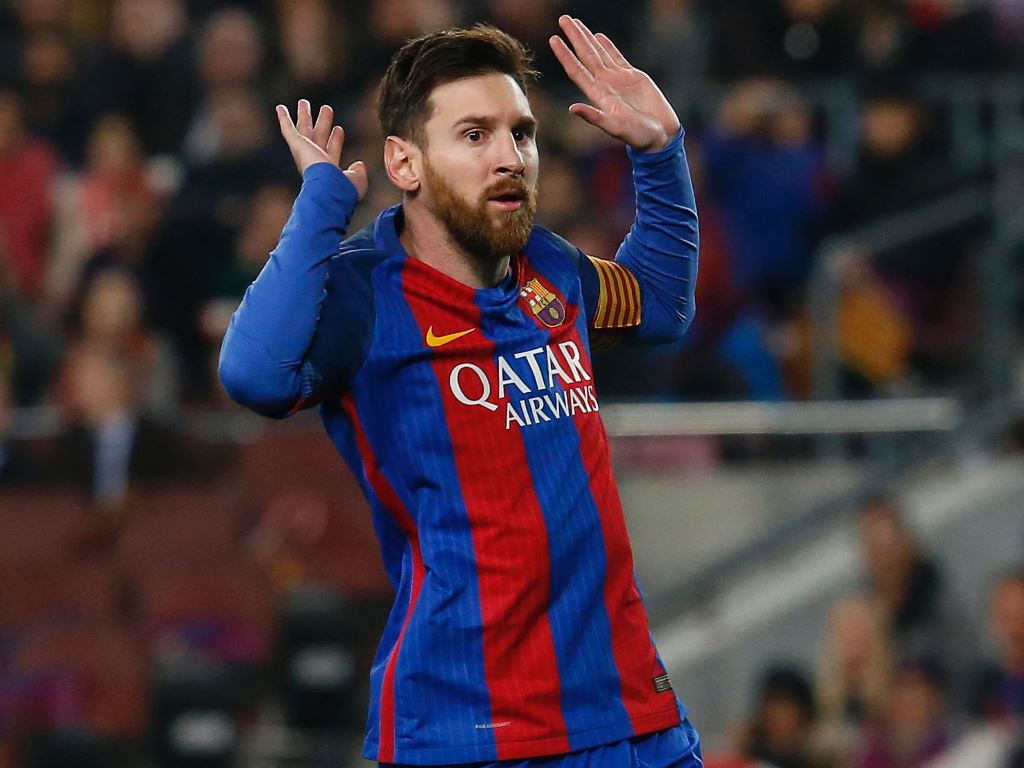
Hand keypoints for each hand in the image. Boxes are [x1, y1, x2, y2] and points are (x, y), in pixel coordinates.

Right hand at [275, 100, 367, 199]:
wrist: (329, 189)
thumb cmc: (343, 190)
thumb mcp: (357, 181)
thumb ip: (358, 172)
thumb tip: (358, 164)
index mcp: (329, 169)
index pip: (332, 150)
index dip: (335, 140)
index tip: (339, 129)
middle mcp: (315, 160)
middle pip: (319, 137)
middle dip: (322, 123)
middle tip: (326, 108)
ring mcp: (305, 153)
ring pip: (304, 129)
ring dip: (304, 116)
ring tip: (304, 102)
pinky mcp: (297, 146)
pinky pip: (288, 130)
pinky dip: (284, 118)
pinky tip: (280, 107)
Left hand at [549, 16, 679, 152]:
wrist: (660, 136)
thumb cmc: (638, 136)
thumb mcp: (615, 127)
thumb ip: (594, 117)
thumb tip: (571, 109)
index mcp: (598, 95)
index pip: (577, 70)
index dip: (565, 55)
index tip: (553, 39)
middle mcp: (605, 85)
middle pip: (585, 56)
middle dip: (574, 37)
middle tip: (563, 19)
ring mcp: (618, 80)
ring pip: (599, 53)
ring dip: (587, 38)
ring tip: (576, 23)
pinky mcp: (633, 77)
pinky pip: (616, 57)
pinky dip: (607, 46)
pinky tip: (598, 36)